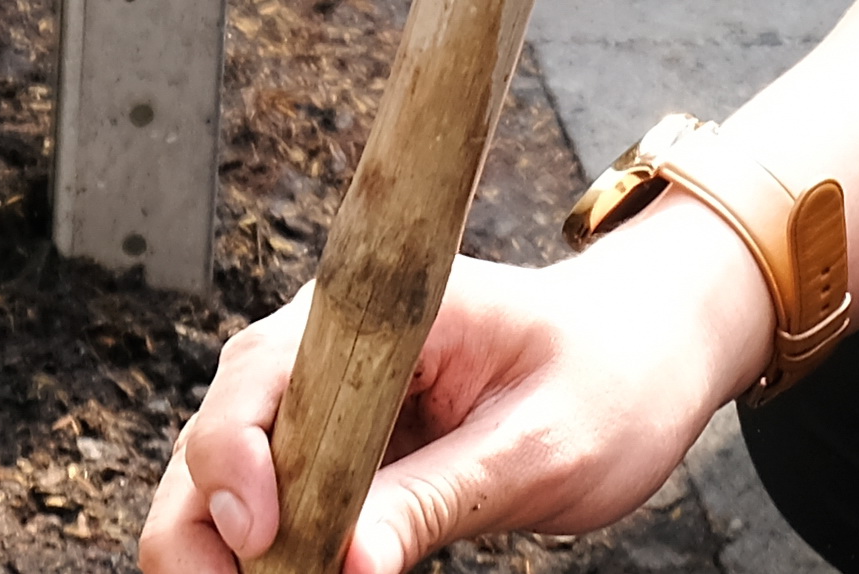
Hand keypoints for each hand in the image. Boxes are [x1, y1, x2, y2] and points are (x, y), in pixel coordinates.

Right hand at [140, 208, 767, 573]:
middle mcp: (330, 349)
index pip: (260, 373)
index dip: (235, 459)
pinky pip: (278, 507)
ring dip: (226, 549)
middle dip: (204, 526)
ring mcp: (329, 402)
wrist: (654, 351)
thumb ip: (441, 498)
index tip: (263, 538)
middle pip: (217, 432)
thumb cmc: (613, 375)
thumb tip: (345, 568)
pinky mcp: (343, 454)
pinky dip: (270, 557)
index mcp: (376, 312)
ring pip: (228, 480)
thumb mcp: (541, 445)